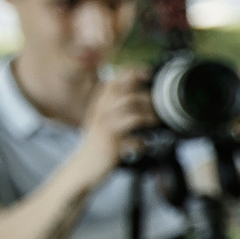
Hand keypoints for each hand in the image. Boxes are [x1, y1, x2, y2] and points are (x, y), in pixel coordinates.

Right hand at [74, 67, 154, 181]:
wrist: (85, 165)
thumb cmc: (99, 141)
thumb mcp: (104, 118)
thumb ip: (116, 104)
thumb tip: (142, 95)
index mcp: (100, 103)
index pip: (115, 80)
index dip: (132, 73)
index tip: (148, 73)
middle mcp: (101, 111)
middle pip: (126, 94)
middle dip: (145, 98)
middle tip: (155, 106)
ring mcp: (106, 127)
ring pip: (131, 114)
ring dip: (147, 116)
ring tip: (154, 121)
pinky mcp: (112, 144)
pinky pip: (133, 139)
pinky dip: (142, 142)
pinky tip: (144, 144)